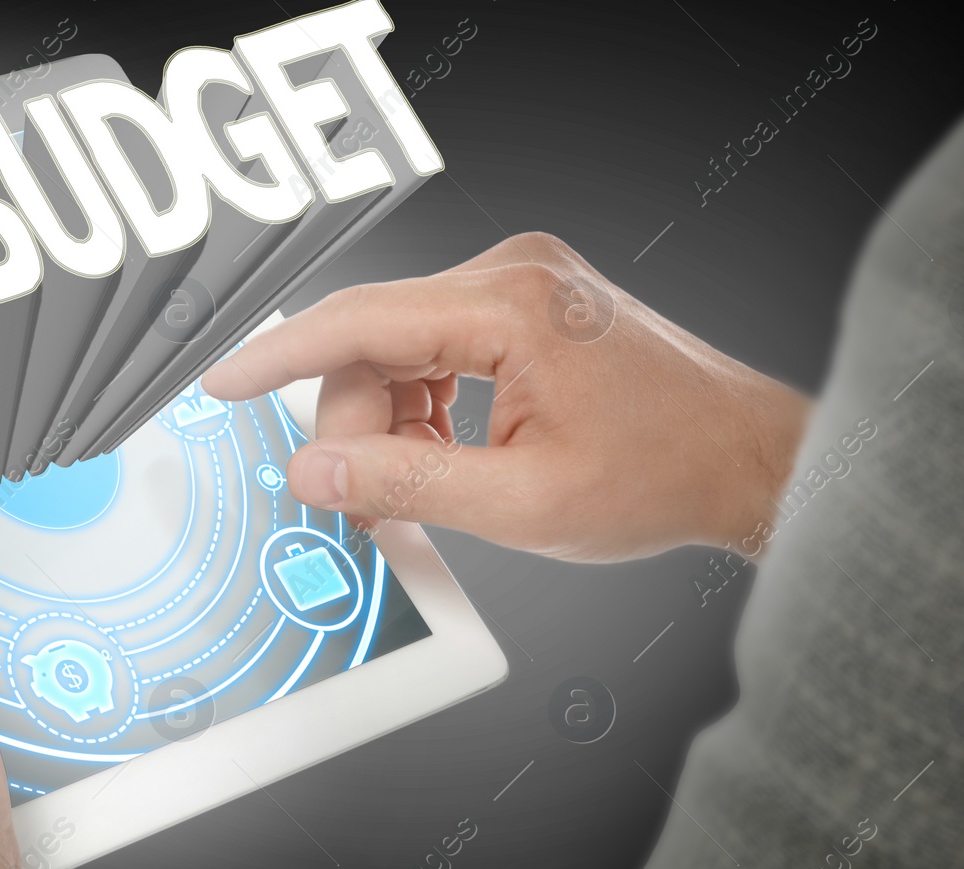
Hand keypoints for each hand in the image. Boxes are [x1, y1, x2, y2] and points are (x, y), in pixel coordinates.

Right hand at [201, 232, 809, 561]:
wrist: (744, 458)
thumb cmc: (662, 474)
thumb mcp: (522, 502)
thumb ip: (407, 484)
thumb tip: (316, 473)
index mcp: (509, 305)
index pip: (357, 322)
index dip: (277, 359)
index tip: (219, 383)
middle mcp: (513, 271)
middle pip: (375, 338)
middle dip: (355, 424)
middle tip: (365, 501)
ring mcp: (523, 280)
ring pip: (403, 343)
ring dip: (391, 418)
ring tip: (417, 486)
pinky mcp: (529, 301)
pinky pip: (440, 343)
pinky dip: (425, 402)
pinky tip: (444, 452)